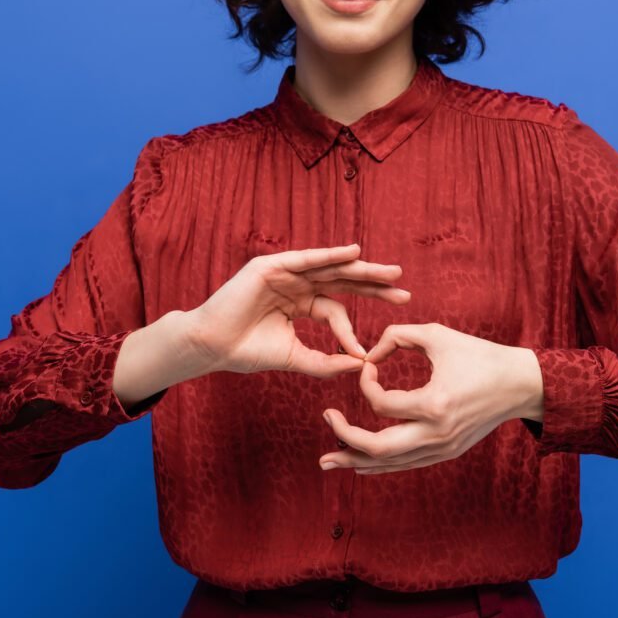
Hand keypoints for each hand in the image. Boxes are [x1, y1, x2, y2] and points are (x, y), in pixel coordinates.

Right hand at [180, 244, 410, 377]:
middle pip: (343, 282)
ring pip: (331, 268)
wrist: (213, 347)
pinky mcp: (271, 266)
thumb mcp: (295, 358)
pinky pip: (307, 259)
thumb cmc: (247, 352)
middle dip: (374, 287)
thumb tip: (361, 364)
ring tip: (392, 273)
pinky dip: (331, 255)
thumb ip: (326, 362)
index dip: (352, 330)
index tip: (367, 352)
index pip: (337, 311)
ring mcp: (284, 273)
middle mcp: (296, 285)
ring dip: (362, 269)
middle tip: (404, 291)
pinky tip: (354, 253)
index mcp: (301, 304)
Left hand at [318, 323, 543, 473]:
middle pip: (377, 448)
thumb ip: (396, 335)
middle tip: (325, 419)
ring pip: (389, 464)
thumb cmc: (480, 355)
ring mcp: (442, 449)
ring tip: (327, 460)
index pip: (380, 404)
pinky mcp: (446, 453)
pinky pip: (405, 465)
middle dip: (344, 437)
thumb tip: (367, 355)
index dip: (366, 383)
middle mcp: (437, 434)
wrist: (521, 385)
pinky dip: (379, 464)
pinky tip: (358, 463)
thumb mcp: (437, 334)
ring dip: (355, 460)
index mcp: (435, 404)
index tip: (367, 364)